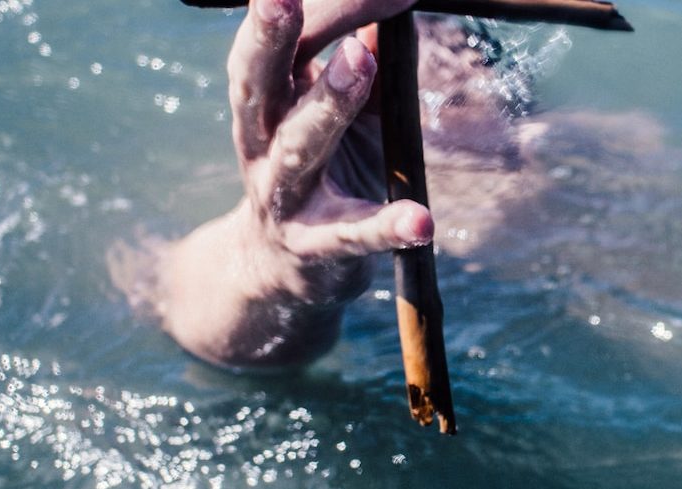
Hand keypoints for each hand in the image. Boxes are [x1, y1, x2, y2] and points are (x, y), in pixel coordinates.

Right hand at [157, 0, 429, 368]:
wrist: (278, 271)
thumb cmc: (323, 168)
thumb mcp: (345, 111)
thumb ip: (369, 62)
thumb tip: (393, 7)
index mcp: (265, 102)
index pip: (278, 45)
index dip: (303, 10)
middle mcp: (260, 144)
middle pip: (259, 85)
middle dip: (271, 38)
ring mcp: (283, 198)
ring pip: (300, 148)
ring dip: (329, 103)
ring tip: (361, 62)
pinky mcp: (314, 248)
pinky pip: (350, 235)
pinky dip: (385, 226)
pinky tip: (422, 219)